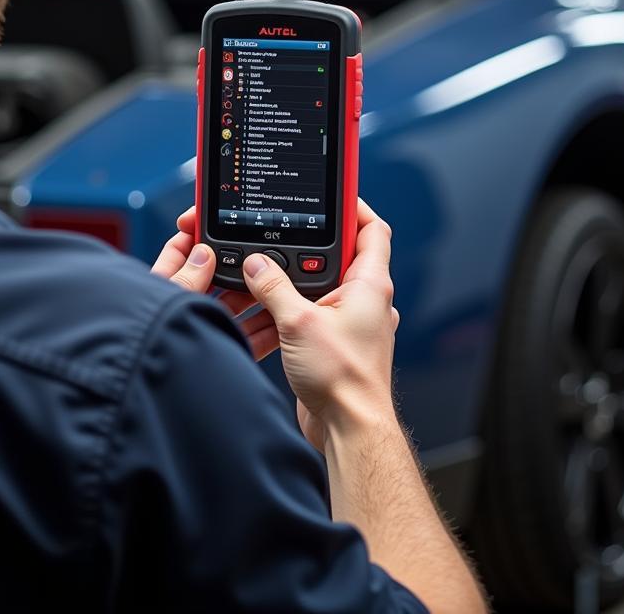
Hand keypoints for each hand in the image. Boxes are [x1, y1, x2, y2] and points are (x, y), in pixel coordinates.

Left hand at [152, 208, 280, 360]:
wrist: (154, 397)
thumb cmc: (146, 346)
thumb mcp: (168, 303)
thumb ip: (187, 279)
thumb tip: (203, 254)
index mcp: (159, 294)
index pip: (178, 255)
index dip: (194, 237)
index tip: (213, 224)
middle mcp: (180, 312)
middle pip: (212, 281)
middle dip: (234, 268)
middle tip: (255, 255)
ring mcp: (202, 334)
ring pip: (233, 308)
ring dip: (253, 298)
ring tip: (272, 285)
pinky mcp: (221, 357)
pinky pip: (247, 337)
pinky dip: (263, 329)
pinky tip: (278, 319)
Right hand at [242, 200, 398, 451]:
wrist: (349, 430)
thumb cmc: (344, 379)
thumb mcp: (299, 322)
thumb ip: (273, 286)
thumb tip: (255, 263)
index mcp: (369, 283)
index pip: (371, 228)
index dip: (354, 206)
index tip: (331, 193)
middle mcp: (363, 298)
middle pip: (332, 257)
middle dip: (298, 252)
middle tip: (273, 241)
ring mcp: (348, 321)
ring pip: (312, 290)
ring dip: (281, 290)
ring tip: (253, 286)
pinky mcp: (331, 343)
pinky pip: (303, 317)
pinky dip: (280, 317)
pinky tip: (256, 321)